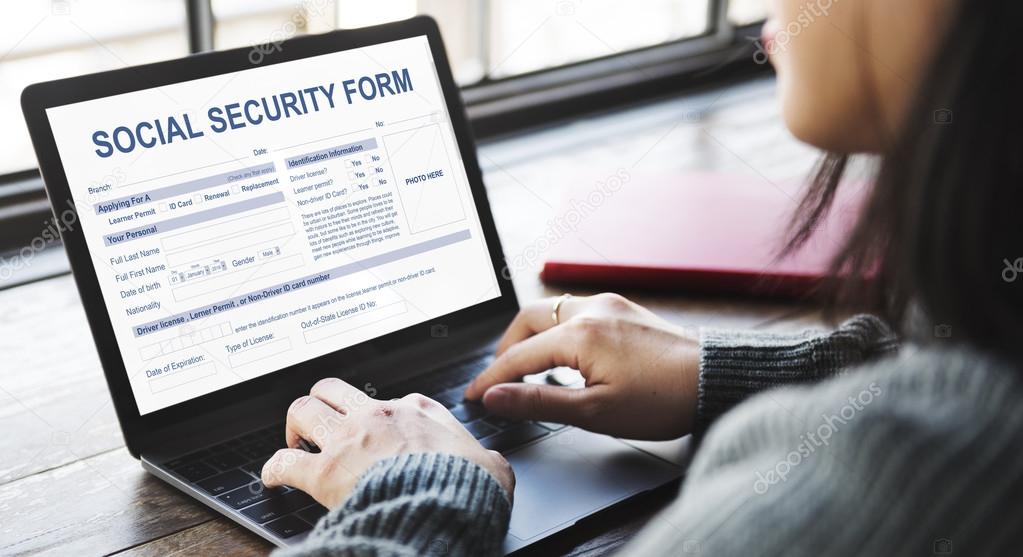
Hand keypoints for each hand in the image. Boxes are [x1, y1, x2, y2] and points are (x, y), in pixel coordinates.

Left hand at [262, 378, 514, 507]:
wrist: (443, 506)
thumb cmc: (467, 487)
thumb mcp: (491, 466)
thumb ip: (486, 458)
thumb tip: (493, 465)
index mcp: (418, 410)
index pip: (391, 399)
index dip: (380, 415)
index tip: (377, 430)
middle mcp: (378, 415)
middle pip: (334, 389)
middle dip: (323, 402)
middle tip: (322, 423)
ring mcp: (348, 439)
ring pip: (303, 409)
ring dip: (296, 425)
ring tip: (296, 441)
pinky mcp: (325, 471)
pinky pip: (284, 461)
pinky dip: (274, 467)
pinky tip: (273, 476)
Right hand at [465, 293, 699, 439]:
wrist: (714, 379)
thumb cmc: (662, 399)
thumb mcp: (594, 412)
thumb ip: (539, 401)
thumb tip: (496, 397)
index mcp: (580, 334)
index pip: (518, 356)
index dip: (491, 378)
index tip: (473, 396)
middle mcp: (591, 309)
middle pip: (528, 319)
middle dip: (507, 348)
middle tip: (499, 378)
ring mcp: (609, 305)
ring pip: (551, 310)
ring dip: (532, 336)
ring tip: (527, 369)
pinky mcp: (623, 309)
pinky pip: (575, 311)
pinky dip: (557, 330)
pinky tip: (563, 355)